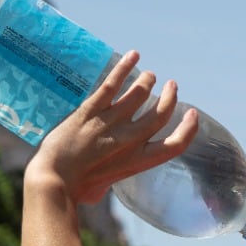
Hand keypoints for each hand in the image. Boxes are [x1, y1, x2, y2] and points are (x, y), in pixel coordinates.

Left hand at [25, 51, 198, 203]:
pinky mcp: (91, 111)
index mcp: (138, 162)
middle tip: (171, 86)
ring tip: (149, 75)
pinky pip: (112, 84)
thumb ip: (112, 173)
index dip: (189, 128)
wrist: (53, 180)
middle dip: (169, 97)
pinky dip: (125, 67)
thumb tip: (106, 176)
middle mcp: (130, 141)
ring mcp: (111, 123)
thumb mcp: (105, 187)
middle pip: (160, 113)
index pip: (176, 145)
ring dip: (147, 82)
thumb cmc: (76, 189)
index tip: (191, 114)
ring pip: (139, 94)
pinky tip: (133, 55)